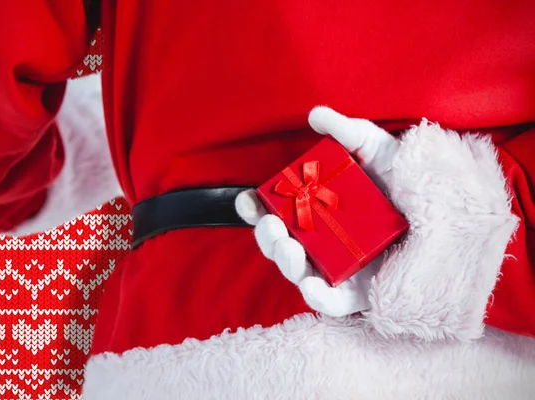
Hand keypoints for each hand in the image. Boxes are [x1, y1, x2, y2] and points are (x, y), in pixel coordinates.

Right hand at [235, 106, 399, 316]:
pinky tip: (312, 283)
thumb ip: (346, 132)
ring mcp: (337, 268)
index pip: (277, 211)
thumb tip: (315, 115)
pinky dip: (317, 296)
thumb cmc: (409, 179)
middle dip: (267, 237)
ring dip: (285, 262)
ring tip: (290, 248)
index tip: (249, 200)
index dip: (256, 208)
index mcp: (318, 209)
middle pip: (281, 244)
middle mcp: (322, 240)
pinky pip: (331, 302)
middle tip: (273, 226)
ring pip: (298, 272)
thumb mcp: (377, 149)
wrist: (449, 208)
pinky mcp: (359, 293)